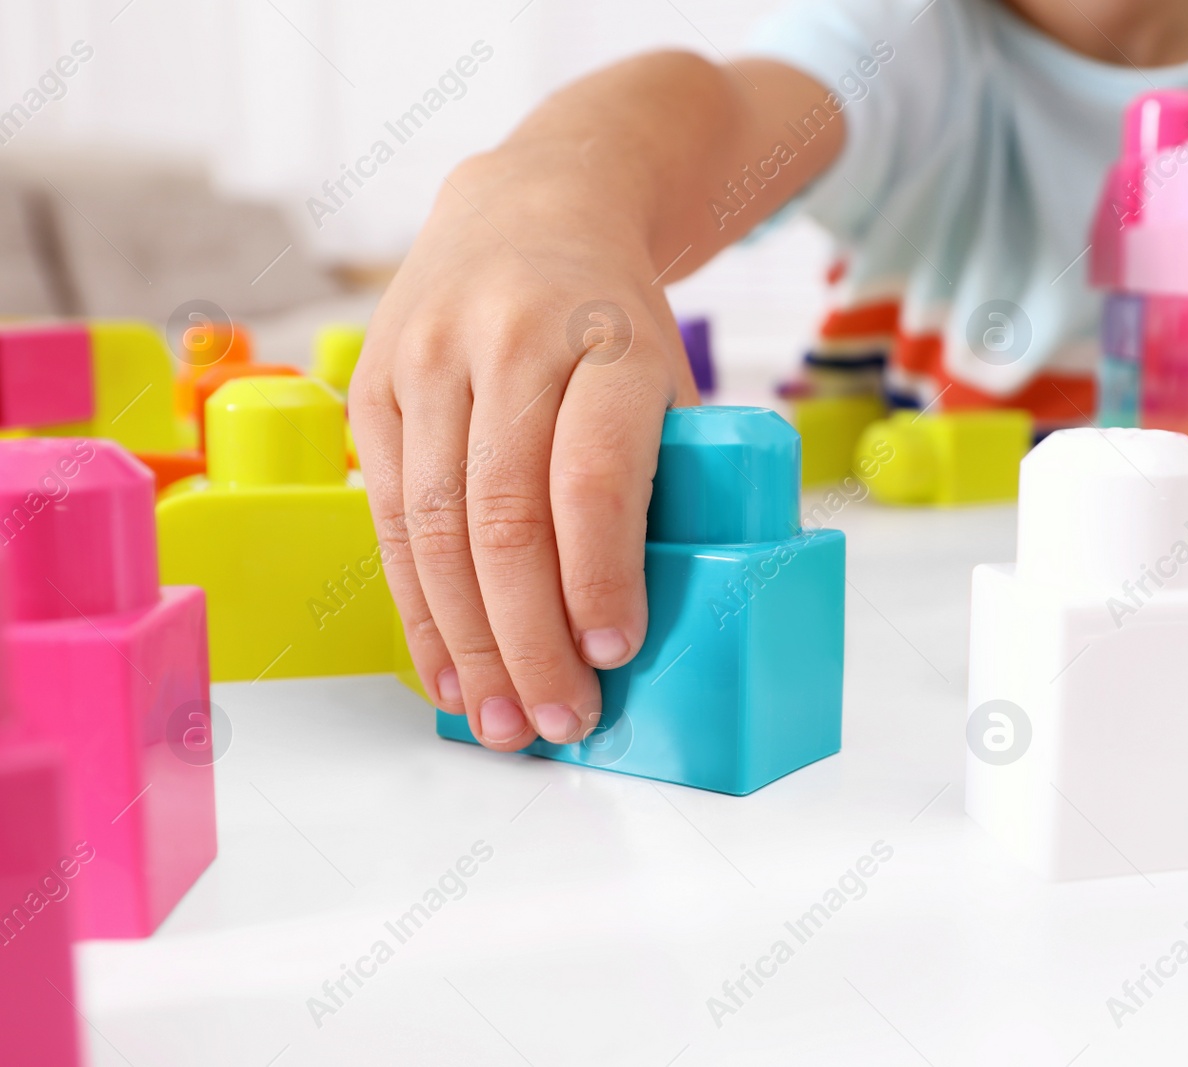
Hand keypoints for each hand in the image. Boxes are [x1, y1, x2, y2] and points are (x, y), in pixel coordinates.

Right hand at [350, 158, 696, 750]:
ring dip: (468, 642)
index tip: (617, 651)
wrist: (528, 212)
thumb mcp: (666, 373)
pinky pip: (386, 518)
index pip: (594, 472)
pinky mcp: (370, 387)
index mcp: (604, 340)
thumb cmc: (613, 323)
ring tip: (503, 722)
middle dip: (530, 638)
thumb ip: (665, 474)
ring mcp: (425, 362)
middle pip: (505, 515)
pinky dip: (417, 607)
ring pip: (433, 527)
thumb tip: (655, 623)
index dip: (601, 572)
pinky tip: (448, 671)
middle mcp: (506, 343)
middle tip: (560, 720)